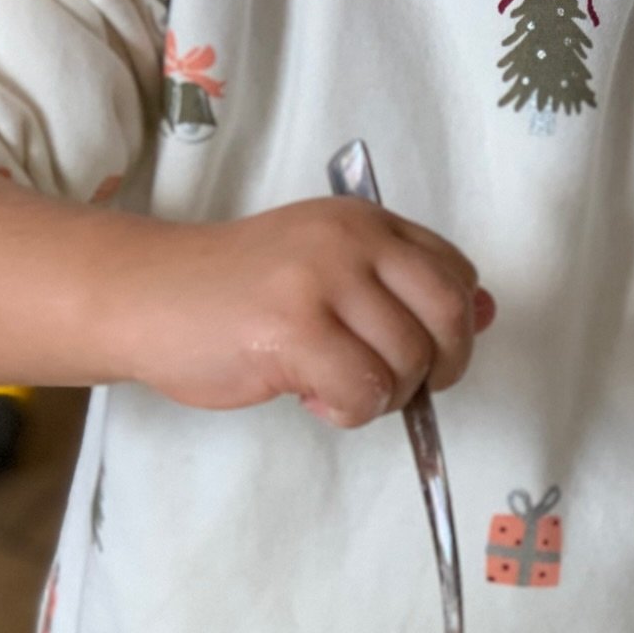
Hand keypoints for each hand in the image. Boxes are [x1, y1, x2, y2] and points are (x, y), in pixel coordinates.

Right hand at [119, 198, 494, 426]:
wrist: (146, 296)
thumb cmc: (233, 293)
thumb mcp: (326, 270)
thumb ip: (398, 287)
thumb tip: (487, 313)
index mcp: (365, 221)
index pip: (455, 274)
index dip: (448, 327)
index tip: (411, 350)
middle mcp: (351, 241)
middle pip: (449, 318)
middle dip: (436, 368)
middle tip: (390, 383)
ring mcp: (322, 282)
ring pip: (409, 362)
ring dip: (382, 395)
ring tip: (331, 385)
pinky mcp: (294, 331)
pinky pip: (365, 392)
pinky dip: (349, 411)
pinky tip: (311, 396)